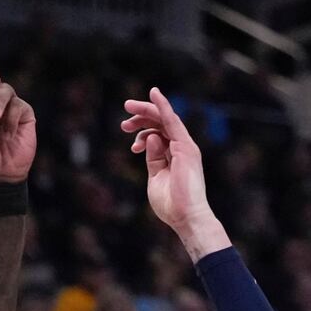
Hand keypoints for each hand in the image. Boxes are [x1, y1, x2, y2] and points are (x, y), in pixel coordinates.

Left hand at [120, 88, 217, 239]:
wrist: (186, 217)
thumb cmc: (172, 205)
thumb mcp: (155, 178)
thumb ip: (152, 158)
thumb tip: (148, 139)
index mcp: (175, 156)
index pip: (158, 134)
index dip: (142, 131)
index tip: (129, 136)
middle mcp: (181, 148)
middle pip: (160, 124)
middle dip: (141, 118)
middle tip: (124, 122)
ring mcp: (184, 146)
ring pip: (164, 119)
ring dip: (145, 111)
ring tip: (128, 108)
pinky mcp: (184, 147)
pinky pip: (172, 121)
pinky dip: (163, 106)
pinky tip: (154, 94)